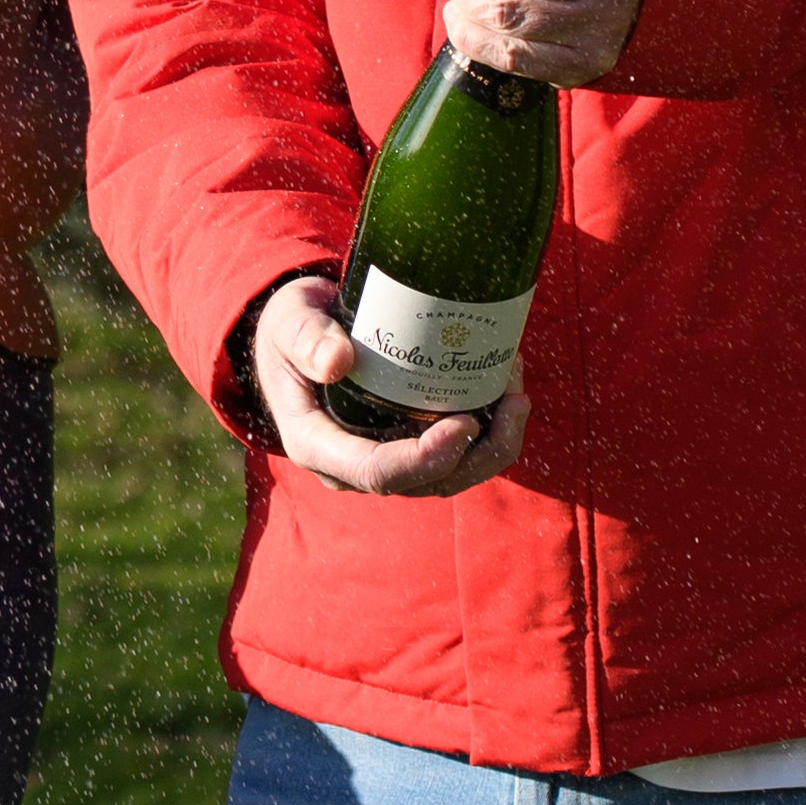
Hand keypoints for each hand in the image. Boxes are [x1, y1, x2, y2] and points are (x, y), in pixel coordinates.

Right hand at [246, 274, 522, 496]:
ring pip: (449, 477)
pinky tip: (506, 390)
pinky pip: (455, 457)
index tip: (463, 423)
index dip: (424, 458)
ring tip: (517, 396)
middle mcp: (352, 467)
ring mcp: (384, 460)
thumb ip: (305, 337)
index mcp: (316, 444)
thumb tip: (337, 361)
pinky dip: (488, 431)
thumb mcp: (288, 321)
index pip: (376, 472)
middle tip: (513, 402)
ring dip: (494, 445)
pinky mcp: (406, 446)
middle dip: (480, 452)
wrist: (297, 336)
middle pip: (426, 483)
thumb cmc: (290, 328)